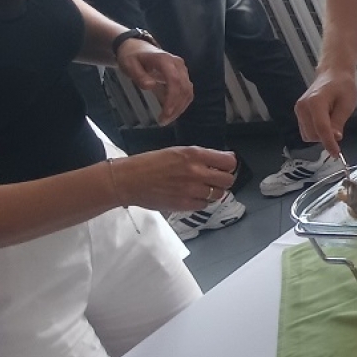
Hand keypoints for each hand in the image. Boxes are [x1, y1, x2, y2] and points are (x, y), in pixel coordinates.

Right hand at [105, 146, 236, 212]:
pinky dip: (201, 201)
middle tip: (215, 179)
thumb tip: (222, 160)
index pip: (229, 162)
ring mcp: (191, 190)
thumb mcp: (177, 152)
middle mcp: (196, 172)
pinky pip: (204, 205)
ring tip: (202, 188)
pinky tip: (191, 196)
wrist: (128, 180)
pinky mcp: (184, 205)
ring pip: (218, 194)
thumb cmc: (150, 163)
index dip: (229, 165)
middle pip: (228, 180)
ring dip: (213, 191)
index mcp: (194, 155)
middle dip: (224, 179)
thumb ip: (200, 157)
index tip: (225, 166)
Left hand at [115, 39, 192, 124]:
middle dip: (176, 107)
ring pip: (188, 91)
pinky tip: (171, 112)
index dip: (172, 98)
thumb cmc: (132, 56)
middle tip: (164, 121)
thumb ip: (139, 75)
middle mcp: (178, 64)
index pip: (175, 81)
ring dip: (180, 107)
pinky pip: (186, 91)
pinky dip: (181, 103)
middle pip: (184, 88)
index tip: (166, 113)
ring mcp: (182, 70)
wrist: (137, 47)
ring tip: (167, 119)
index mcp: (165, 60)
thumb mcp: (129, 64)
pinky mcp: (182, 76)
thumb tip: (150, 86)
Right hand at [296, 68, 356, 156]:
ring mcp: (299, 109)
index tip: (336, 154)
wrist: (333, 73)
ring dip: (321, 135)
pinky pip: (306, 130)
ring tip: (332, 118)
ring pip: (308, 135)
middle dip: (326, 138)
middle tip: (338, 127)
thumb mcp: (347, 104)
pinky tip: (325, 119)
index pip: (321, 128)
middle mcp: (303, 106)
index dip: (329, 143)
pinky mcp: (299, 112)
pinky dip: (316, 131)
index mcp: (316, 102)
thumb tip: (335, 138)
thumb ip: (339, 122)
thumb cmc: (342, 86)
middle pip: (312, 135)